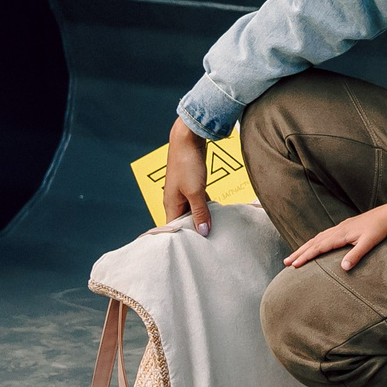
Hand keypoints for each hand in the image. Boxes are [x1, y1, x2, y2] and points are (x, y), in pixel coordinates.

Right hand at [162, 118, 210, 234]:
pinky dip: (206, 206)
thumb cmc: (187, 163)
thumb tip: (203, 231)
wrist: (188, 138)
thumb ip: (200, 212)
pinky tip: (216, 212)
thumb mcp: (195, 191)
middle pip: (184, 221)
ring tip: (215, 229)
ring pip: (193, 210)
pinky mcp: (192, 184)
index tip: (196, 248)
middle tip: (210, 240)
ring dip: (203, 217)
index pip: (174, 229)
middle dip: (196, 229)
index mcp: (170, 204)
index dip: (184, 238)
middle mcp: (174, 200)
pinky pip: (199, 201)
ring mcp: (183, 192)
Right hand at [284, 204, 386, 271]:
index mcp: (340, 235)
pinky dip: (313, 241)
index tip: (294, 265)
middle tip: (286, 263)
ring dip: (304, 247)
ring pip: (316, 238)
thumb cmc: (378, 230)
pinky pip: (323, 235)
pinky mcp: (342, 227)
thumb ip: (356, 255)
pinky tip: (312, 245)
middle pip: (313, 242)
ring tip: (294, 256)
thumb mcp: (369, 243)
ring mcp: (338, 228)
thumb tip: (343, 269)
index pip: (318, 247)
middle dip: (299, 253)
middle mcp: (336, 230)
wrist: (385, 215)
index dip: (306, 257)